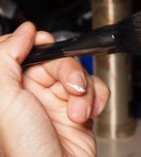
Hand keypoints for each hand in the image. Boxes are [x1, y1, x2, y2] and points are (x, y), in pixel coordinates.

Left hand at [0, 22, 109, 156]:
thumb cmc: (28, 151)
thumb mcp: (5, 100)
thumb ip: (6, 59)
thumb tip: (23, 31)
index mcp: (9, 88)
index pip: (21, 50)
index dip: (36, 44)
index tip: (45, 43)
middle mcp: (32, 93)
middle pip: (57, 60)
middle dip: (69, 72)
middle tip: (71, 87)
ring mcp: (57, 102)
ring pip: (79, 73)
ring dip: (85, 91)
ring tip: (78, 111)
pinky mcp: (80, 110)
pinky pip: (95, 89)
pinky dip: (97, 99)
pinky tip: (87, 115)